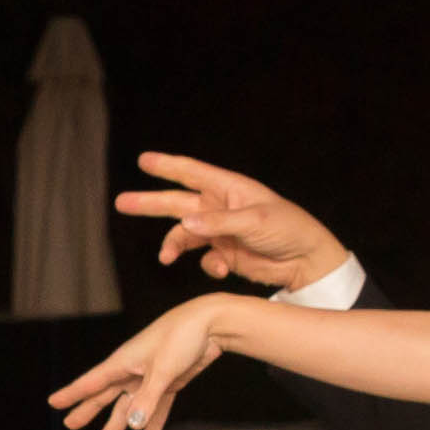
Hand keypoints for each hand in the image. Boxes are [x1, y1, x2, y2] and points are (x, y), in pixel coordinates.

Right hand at [50, 299, 249, 429]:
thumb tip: (134, 425)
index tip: (54, 403)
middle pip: (105, 395)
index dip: (72, 394)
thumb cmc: (182, 337)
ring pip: (129, 406)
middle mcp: (133, 370)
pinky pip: (156, 407)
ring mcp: (150, 377)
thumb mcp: (163, 370)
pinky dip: (152, 422)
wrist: (211, 324)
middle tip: (71, 425)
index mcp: (124, 362)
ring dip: (117, 425)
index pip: (91, 382)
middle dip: (88, 411)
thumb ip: (148, 399)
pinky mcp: (169, 382)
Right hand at [118, 153, 350, 287]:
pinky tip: (220, 270)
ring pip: (184, 235)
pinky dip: (206, 266)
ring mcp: (221, 232)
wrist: (307, 263)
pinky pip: (203, 259)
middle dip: (150, 204)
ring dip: (173, 245)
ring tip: (165, 258)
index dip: (166, 165)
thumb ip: (218, 222)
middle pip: (177, 203)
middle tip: (122, 202)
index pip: (191, 173)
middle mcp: (220, 208)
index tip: (143, 160)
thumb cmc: (290, 230)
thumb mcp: (255, 221)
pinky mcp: (225, 255)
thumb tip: (184, 224)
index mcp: (229, 189)